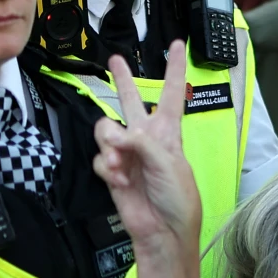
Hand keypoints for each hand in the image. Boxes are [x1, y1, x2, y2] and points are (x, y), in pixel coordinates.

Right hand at [92, 46, 202, 252]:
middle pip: (133, 100)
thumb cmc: (178, 199)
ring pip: (105, 129)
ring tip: (120, 164)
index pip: (172, 94)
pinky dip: (106, 168)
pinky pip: (100, 158)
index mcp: (169, 133)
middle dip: (124, 80)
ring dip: (109, 145)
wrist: (162, 231)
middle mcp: (147, 138)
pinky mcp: (112, 171)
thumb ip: (141, 142)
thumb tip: (115, 135)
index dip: (175, 69)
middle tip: (114, 60)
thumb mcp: (169, 164)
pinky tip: (118, 180)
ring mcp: (128, 154)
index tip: (177, 46)